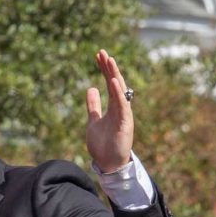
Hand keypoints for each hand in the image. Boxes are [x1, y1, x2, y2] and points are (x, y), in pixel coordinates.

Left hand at [84, 50, 133, 172]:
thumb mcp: (93, 121)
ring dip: (114, 75)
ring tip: (109, 61)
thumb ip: (93, 106)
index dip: (104, 69)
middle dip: (109, 68)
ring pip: (120, 91)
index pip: (108, 83)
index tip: (98, 55)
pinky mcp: (124, 123)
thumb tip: (91, 89)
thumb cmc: (103, 144)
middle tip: (102, 52)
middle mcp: (120, 107)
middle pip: (115, 83)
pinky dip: (117, 93)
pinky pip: (122, 105)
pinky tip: (112, 81)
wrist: (109, 164)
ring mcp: (123, 114)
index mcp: (113, 106)